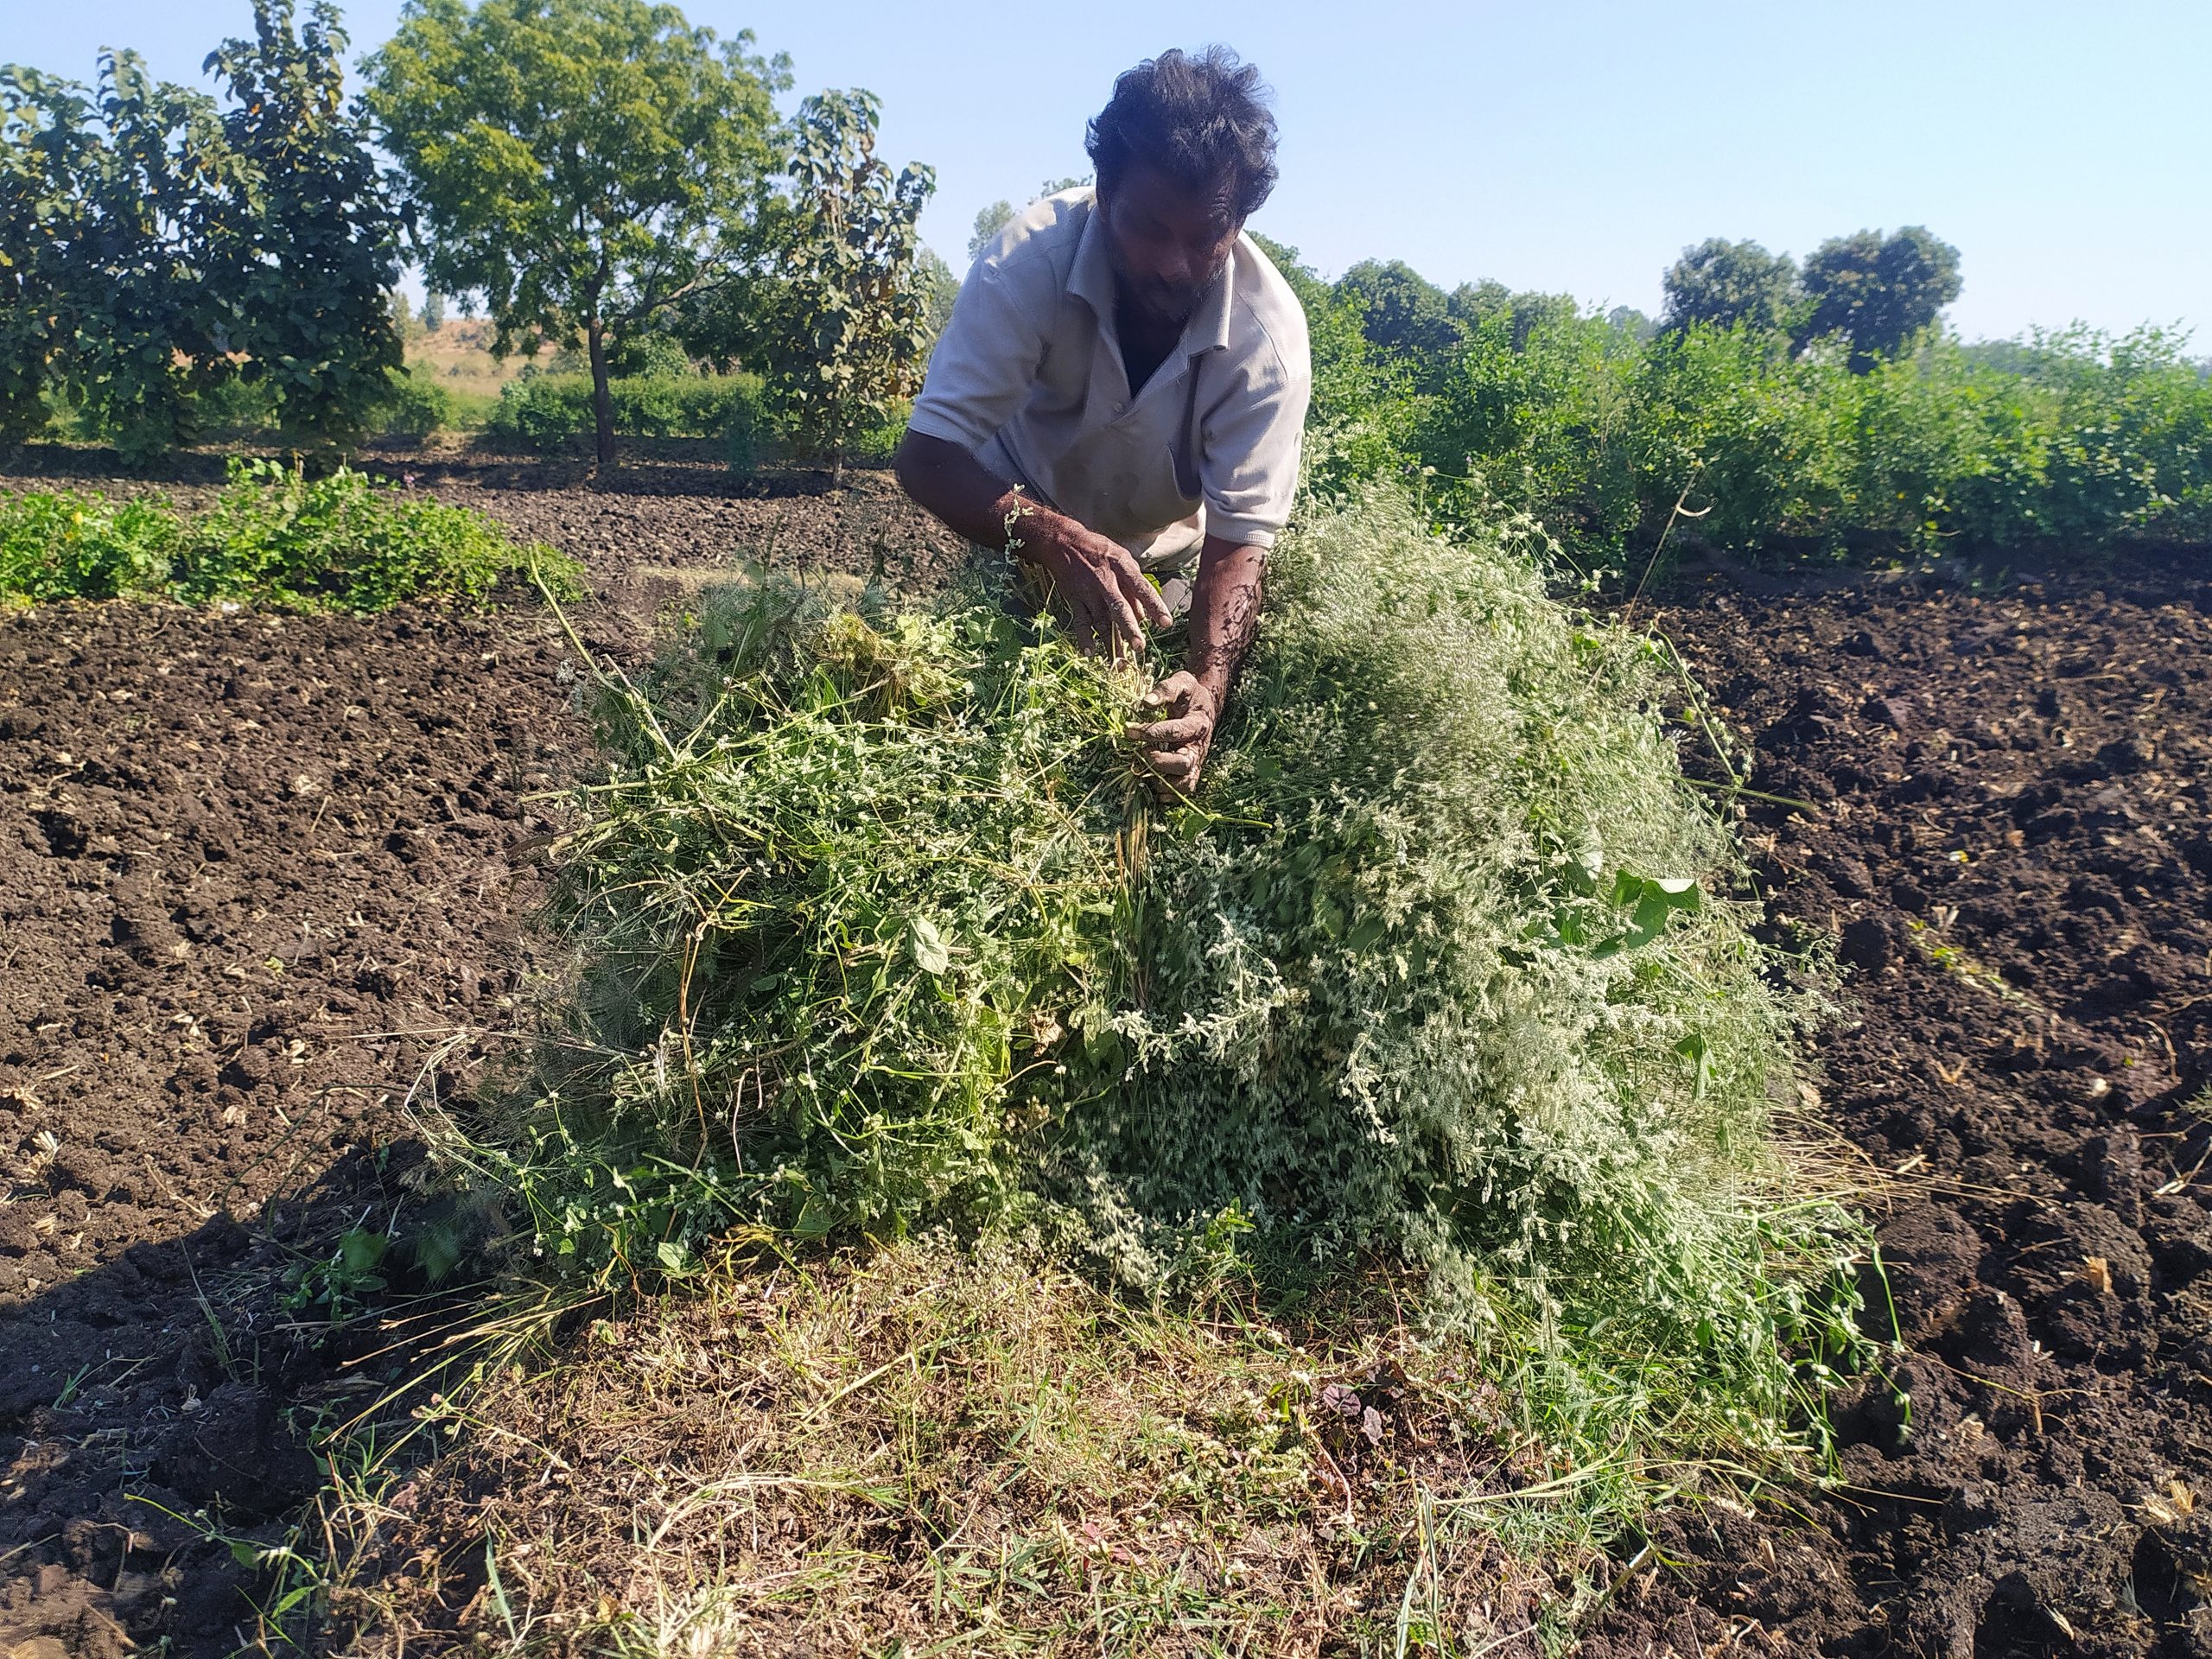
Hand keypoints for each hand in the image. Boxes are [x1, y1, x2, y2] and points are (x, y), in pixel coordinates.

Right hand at [1019, 512, 1172, 655]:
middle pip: (1118, 608)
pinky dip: (1083, 638)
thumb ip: (1134, 585)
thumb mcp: (1122, 558)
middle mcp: (1105, 581)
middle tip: (1138, 647)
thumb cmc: (1099, 551)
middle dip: (1128, 628)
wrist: (1063, 543)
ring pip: (1100, 621)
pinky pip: (1080, 622)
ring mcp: (1088, 592)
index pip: (1142, 589)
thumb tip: (1144, 615)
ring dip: (1110, 644)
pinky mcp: (1074, 599)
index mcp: (1122, 568)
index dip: (1155, 606)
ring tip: (1119, 664)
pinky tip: (1089, 654)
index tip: (1166, 623)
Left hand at [1128, 670, 1220, 795]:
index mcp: (1198, 724)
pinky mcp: (1190, 772)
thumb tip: (1146, 703)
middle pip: (1183, 763)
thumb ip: (1166, 689)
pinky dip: (1167, 794)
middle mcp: (1199, 747)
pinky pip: (1182, 792)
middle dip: (1157, 760)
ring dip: (1161, 781)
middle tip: (1139, 752)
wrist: (1204, 707)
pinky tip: (1150, 784)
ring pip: (1184, 783)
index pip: (1175, 731)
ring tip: (1143, 769)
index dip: (1150, 732)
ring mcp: (1195, 762)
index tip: (1129, 730)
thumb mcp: (1182, 682)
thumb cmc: (1189, 695)